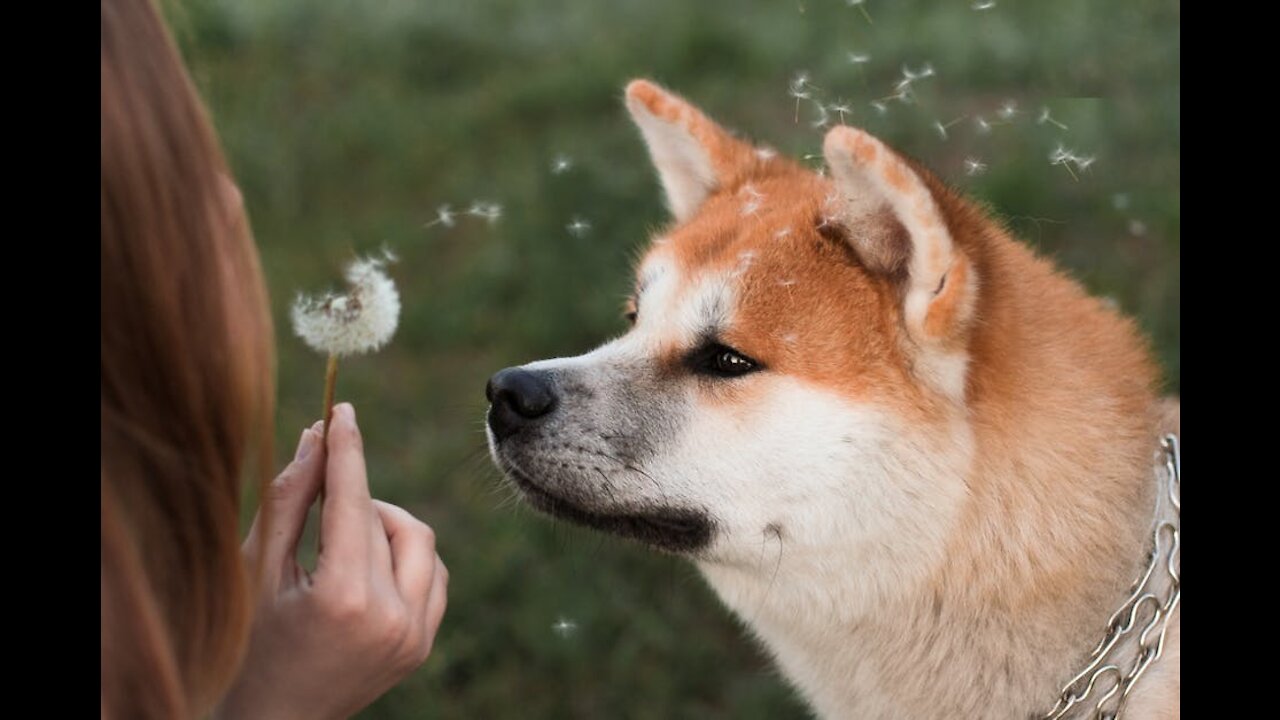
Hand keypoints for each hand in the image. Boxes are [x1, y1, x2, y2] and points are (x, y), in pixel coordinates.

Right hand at [216, 403, 447, 719]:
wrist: (276, 718)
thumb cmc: (252, 642)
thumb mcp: (260, 569)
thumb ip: (290, 500)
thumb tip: (316, 436)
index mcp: (343, 599)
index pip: (353, 503)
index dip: (348, 450)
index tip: (342, 410)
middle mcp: (390, 618)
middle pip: (388, 519)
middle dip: (356, 498)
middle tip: (323, 501)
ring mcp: (414, 635)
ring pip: (420, 541)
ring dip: (384, 527)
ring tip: (340, 546)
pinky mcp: (424, 643)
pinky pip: (433, 573)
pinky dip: (405, 557)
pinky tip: (366, 570)